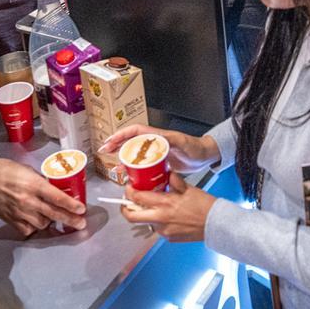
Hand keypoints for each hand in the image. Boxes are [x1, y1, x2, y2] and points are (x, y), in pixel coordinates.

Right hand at [0, 159, 85, 236]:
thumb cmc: (4, 170)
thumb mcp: (27, 169)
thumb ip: (40, 180)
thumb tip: (51, 186)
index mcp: (34, 185)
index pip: (57, 198)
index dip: (71, 205)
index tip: (82, 209)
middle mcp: (28, 201)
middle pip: (54, 214)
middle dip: (70, 220)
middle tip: (80, 223)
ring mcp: (19, 212)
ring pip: (42, 224)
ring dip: (51, 222)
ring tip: (56, 219)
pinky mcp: (11, 220)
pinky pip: (27, 230)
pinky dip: (34, 228)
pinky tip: (37, 223)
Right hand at [99, 125, 219, 173]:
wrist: (204, 157)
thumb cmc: (195, 147)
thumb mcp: (182, 142)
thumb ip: (172, 139)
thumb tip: (158, 139)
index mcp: (157, 136)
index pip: (135, 131)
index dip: (121, 135)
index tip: (110, 141)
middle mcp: (154, 143)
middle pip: (131, 142)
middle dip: (117, 146)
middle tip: (105, 152)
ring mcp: (155, 153)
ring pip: (134, 155)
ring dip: (124, 160)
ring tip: (116, 168)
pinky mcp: (158, 163)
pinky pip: (142, 166)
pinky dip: (134, 170)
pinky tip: (130, 177)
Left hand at [121, 173, 217, 241]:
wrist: (215, 224)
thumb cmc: (204, 205)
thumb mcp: (188, 188)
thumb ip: (174, 181)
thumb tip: (167, 173)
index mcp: (165, 203)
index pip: (138, 198)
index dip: (129, 192)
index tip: (129, 187)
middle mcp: (161, 218)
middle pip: (132, 217)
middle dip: (125, 209)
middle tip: (127, 202)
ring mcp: (164, 230)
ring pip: (146, 222)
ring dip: (146, 214)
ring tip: (156, 207)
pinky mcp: (169, 237)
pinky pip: (158, 228)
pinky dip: (159, 221)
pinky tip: (170, 216)